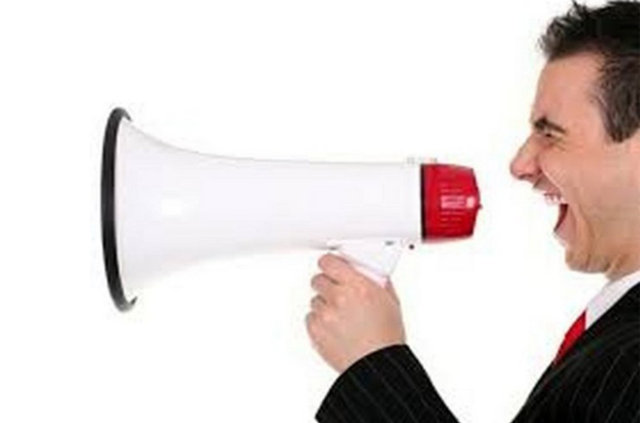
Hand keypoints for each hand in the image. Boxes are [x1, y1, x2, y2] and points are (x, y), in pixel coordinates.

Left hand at [305, 253, 405, 372]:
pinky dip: (319, 322)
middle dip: (328, 285)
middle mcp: (339, 297)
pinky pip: (310, 318)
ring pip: (315, 300)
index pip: (330, 261)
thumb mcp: (391, 302)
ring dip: (325, 305)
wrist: (377, 366)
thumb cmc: (386, 338)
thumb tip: (371, 272)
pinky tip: (335, 329)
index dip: (330, 263)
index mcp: (358, 286)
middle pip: (318, 279)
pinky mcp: (315, 330)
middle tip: (339, 294)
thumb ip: (378, 282)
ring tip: (342, 318)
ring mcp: (325, 314)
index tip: (332, 266)